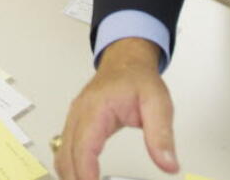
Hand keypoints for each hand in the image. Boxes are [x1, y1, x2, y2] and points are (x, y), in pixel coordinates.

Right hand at [56, 38, 179, 178]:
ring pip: (62, 155)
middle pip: (67, 155)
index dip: (86, 171)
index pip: (84, 146)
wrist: (126, 61)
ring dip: (71, 175)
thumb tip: (168, 164)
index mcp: (96, 108)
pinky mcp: (76, 124)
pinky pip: (64, 150)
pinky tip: (82, 178)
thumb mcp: (158, 104)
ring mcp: (74, 118)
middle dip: (77, 179)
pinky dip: (71, 168)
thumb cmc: (138, 78)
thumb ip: (162, 136)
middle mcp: (79, 114)